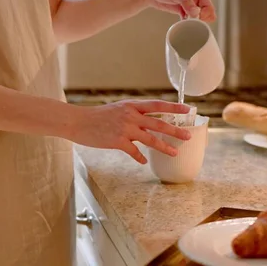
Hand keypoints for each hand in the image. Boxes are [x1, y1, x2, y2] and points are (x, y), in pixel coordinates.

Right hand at [72, 100, 191, 163]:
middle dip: (175, 130)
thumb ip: (133, 114)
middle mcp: (130, 115)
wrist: (78, 122)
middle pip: (158, 123)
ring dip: (164, 147)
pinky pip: (134, 151)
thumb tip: (148, 123)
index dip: (173, 107)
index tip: (187, 109)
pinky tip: (144, 161)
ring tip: (174, 153)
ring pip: (150, 139)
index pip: (157, 105)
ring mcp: (125, 128)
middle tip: (187, 136)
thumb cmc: (97, 116)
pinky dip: (140, 157)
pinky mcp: (117, 141)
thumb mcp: (117, 109)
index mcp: (131, 105)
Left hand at [145, 0, 215, 21]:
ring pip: (199, 18)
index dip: (205, 15)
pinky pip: (190, 20)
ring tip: (184, 22)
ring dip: (194, 22)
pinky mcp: (183, 11)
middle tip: (189, 21)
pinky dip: (187, 23)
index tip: (195, 18)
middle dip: (200, 19)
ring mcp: (190, 5)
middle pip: (206, 14)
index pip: (209, 7)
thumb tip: (196, 13)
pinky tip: (181, 23)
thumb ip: (186, 2)